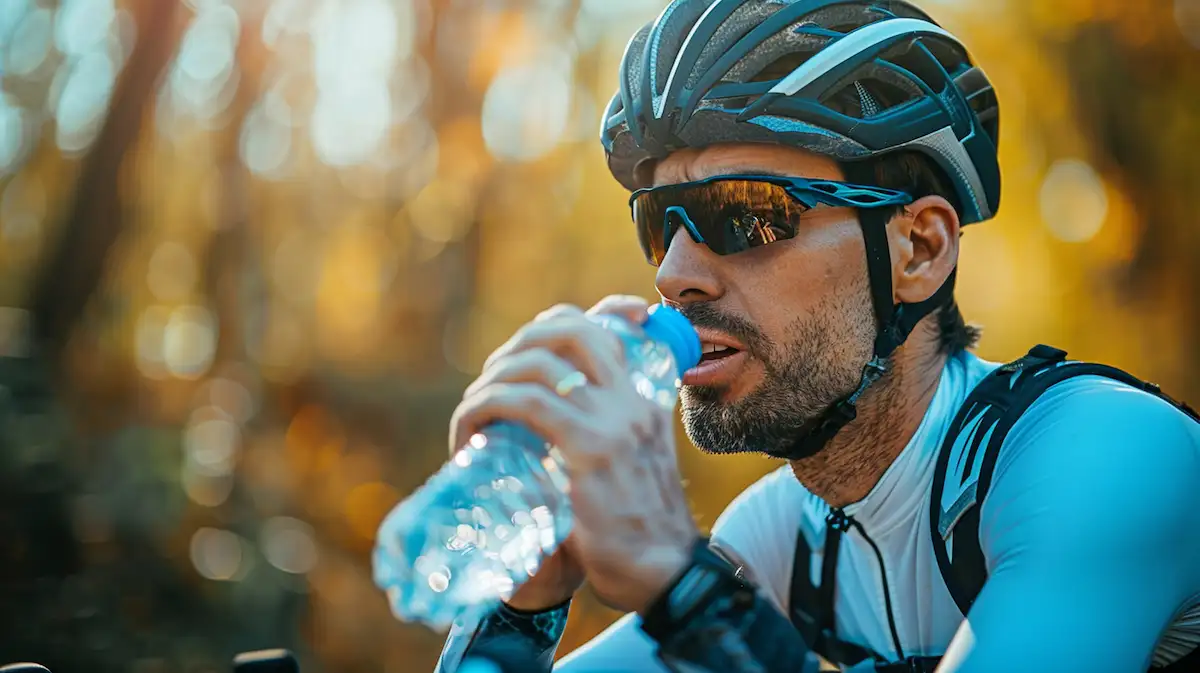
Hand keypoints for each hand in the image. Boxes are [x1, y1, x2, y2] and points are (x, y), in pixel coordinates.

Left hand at [450, 295, 699, 613]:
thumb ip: (616, 445)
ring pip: (539, 362)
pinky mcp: (588, 450)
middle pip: (571, 329)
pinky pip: (527, 403)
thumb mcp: (639, 469)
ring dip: (493, 376)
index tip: (530, 339)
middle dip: (521, 339)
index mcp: (647, 401)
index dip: (564, 318)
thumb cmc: (642, 531)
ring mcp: (612, 422)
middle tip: (495, 375)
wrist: (664, 574)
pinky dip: (488, 404)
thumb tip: (567, 438)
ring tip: (475, 406)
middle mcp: (633, 401)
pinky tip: (471, 424)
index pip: (613, 328)